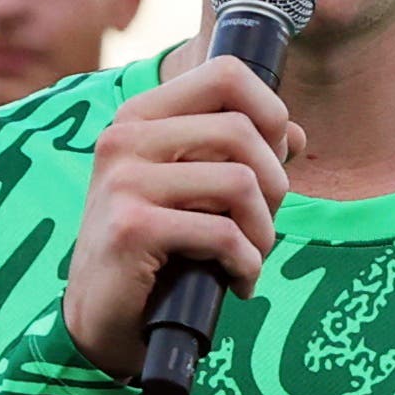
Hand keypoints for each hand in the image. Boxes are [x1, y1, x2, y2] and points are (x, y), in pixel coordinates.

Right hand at [63, 52, 299, 379]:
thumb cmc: (155, 252)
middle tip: (262, 227)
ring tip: (250, 258)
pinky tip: (237, 282)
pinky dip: (246, 264)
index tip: (275, 158)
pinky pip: (223, 234)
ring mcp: (124, 181)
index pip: (225, 75)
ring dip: (263, 232)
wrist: (100, 319)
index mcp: (141, 117)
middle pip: (242, 131)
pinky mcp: (131, 228)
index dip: (269, 112)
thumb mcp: (194, 192)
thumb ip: (236, 156)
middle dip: (274, 186)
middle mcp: (125, 139)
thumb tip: (294, 133)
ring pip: (240, 183)